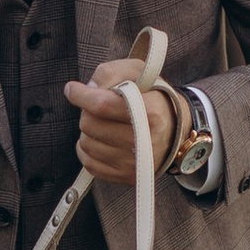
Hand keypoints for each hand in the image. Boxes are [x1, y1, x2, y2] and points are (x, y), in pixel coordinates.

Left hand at [66, 62, 176, 184]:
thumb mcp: (138, 73)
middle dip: (87, 112)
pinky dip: (88, 150)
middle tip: (99, 107)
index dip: (81, 96)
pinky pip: (89, 164)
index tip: (72, 89)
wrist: (177, 130)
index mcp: (150, 112)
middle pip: (90, 124)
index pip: (102, 105)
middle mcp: (143, 141)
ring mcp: (134, 162)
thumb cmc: (154, 97)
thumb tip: (87, 89)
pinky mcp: (126, 176)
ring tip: (104, 124)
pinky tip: (101, 140)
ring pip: (86, 144)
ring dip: (88, 131)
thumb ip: (110, 73)